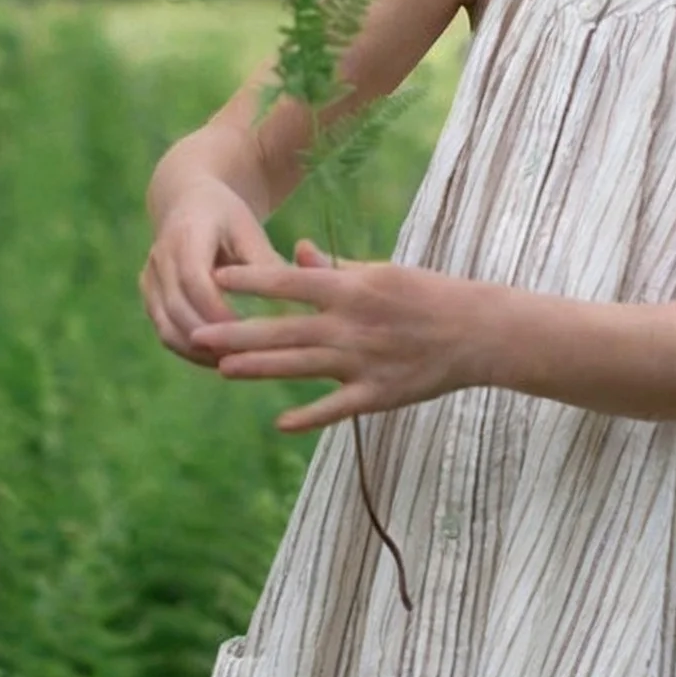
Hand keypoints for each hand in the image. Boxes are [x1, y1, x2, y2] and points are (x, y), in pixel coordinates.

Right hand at [141, 178, 285, 366]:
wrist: (188, 204)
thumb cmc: (228, 218)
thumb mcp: (249, 230)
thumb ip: (266, 262)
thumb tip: (295, 297)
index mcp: (186, 235)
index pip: (194, 279)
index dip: (216, 309)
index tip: (246, 331)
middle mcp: (160, 257)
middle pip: (177, 308)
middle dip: (209, 337)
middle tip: (245, 358)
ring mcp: (150, 279)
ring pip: (166, 326)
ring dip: (198, 351)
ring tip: (235, 364)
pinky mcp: (149, 296)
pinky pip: (165, 331)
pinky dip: (190, 350)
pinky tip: (219, 360)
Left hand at [193, 239, 478, 430]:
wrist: (478, 332)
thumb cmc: (429, 295)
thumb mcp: (381, 271)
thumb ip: (334, 267)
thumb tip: (296, 252)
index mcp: (352, 288)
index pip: (289, 282)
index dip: (250, 281)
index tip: (215, 278)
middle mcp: (351, 324)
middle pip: (283, 329)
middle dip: (237, 333)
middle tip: (197, 336)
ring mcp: (363, 361)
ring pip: (300, 366)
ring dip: (259, 368)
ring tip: (222, 371)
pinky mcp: (378, 393)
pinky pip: (337, 408)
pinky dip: (309, 417)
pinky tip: (280, 424)